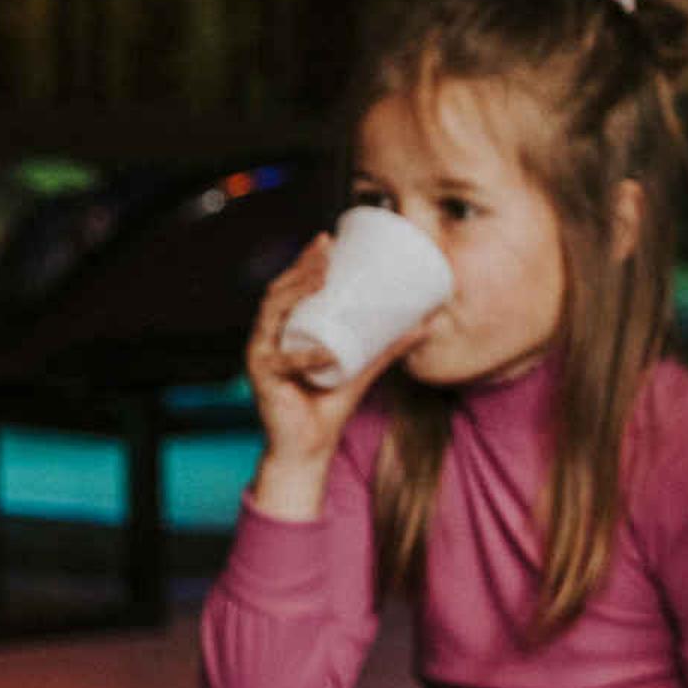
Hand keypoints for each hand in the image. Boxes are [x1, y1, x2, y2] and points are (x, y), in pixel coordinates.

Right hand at [247, 237, 429, 475]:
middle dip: (300, 266)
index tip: (328, 238)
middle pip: (278, 292)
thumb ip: (389, 348)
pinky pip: (283, 363)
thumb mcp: (364, 369)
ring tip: (322, 277)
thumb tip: (426, 324)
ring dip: (295, 292)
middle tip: (326, 248)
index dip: (304, 261)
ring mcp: (260, 357)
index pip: (289, 287)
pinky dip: (305, 357)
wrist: (308, 448)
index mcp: (284, 329)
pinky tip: (325, 352)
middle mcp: (266, 337)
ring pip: (272, 316)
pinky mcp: (262, 381)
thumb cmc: (329, 405)